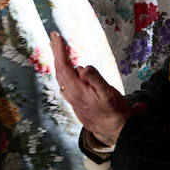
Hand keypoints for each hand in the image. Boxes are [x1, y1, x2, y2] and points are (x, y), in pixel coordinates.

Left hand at [50, 30, 133, 145]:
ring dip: (58, 61)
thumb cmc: (115, 112)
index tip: (57, 37)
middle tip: (53, 37)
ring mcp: (72, 100)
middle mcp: (71, 96)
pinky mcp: (76, 103)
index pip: (64, 67)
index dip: (60, 51)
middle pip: (59, 70)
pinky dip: (63, 71)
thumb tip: (82, 67)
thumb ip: (95, 79)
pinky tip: (66, 68)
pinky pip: (65, 83)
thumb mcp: (109, 94)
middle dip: (56, 52)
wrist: (116, 132)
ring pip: (61, 77)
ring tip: (56, 49)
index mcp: (77, 91)